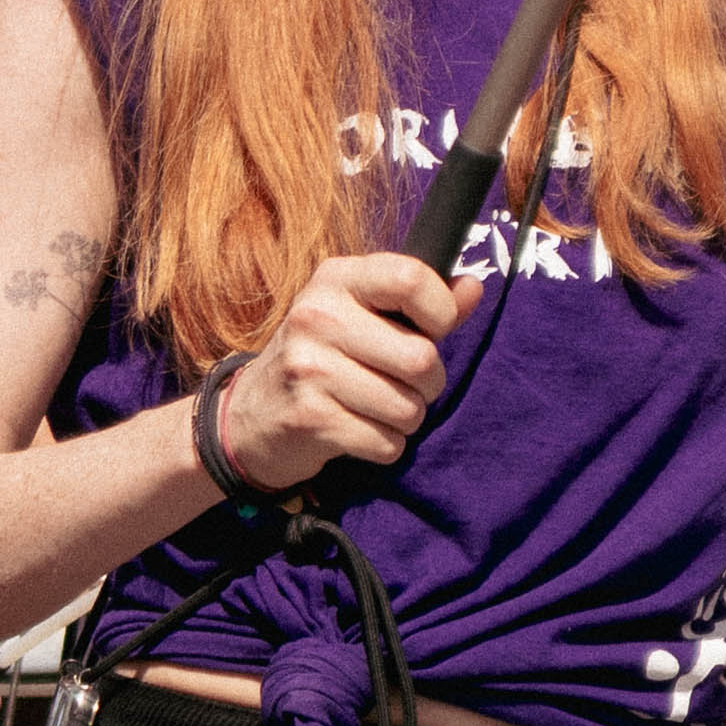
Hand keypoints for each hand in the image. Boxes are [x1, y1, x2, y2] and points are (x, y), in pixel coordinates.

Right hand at [209, 250, 480, 492]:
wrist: (250, 416)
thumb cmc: (323, 358)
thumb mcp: (363, 316)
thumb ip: (421, 303)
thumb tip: (475, 288)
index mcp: (336, 279)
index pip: (411, 279)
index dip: (440, 313)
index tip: (430, 331)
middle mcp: (317, 316)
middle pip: (421, 358)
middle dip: (428, 384)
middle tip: (404, 385)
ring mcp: (309, 368)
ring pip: (408, 408)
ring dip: (406, 419)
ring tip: (376, 408)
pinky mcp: (309, 417)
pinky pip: (386, 443)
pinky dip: (384, 446)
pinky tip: (357, 431)